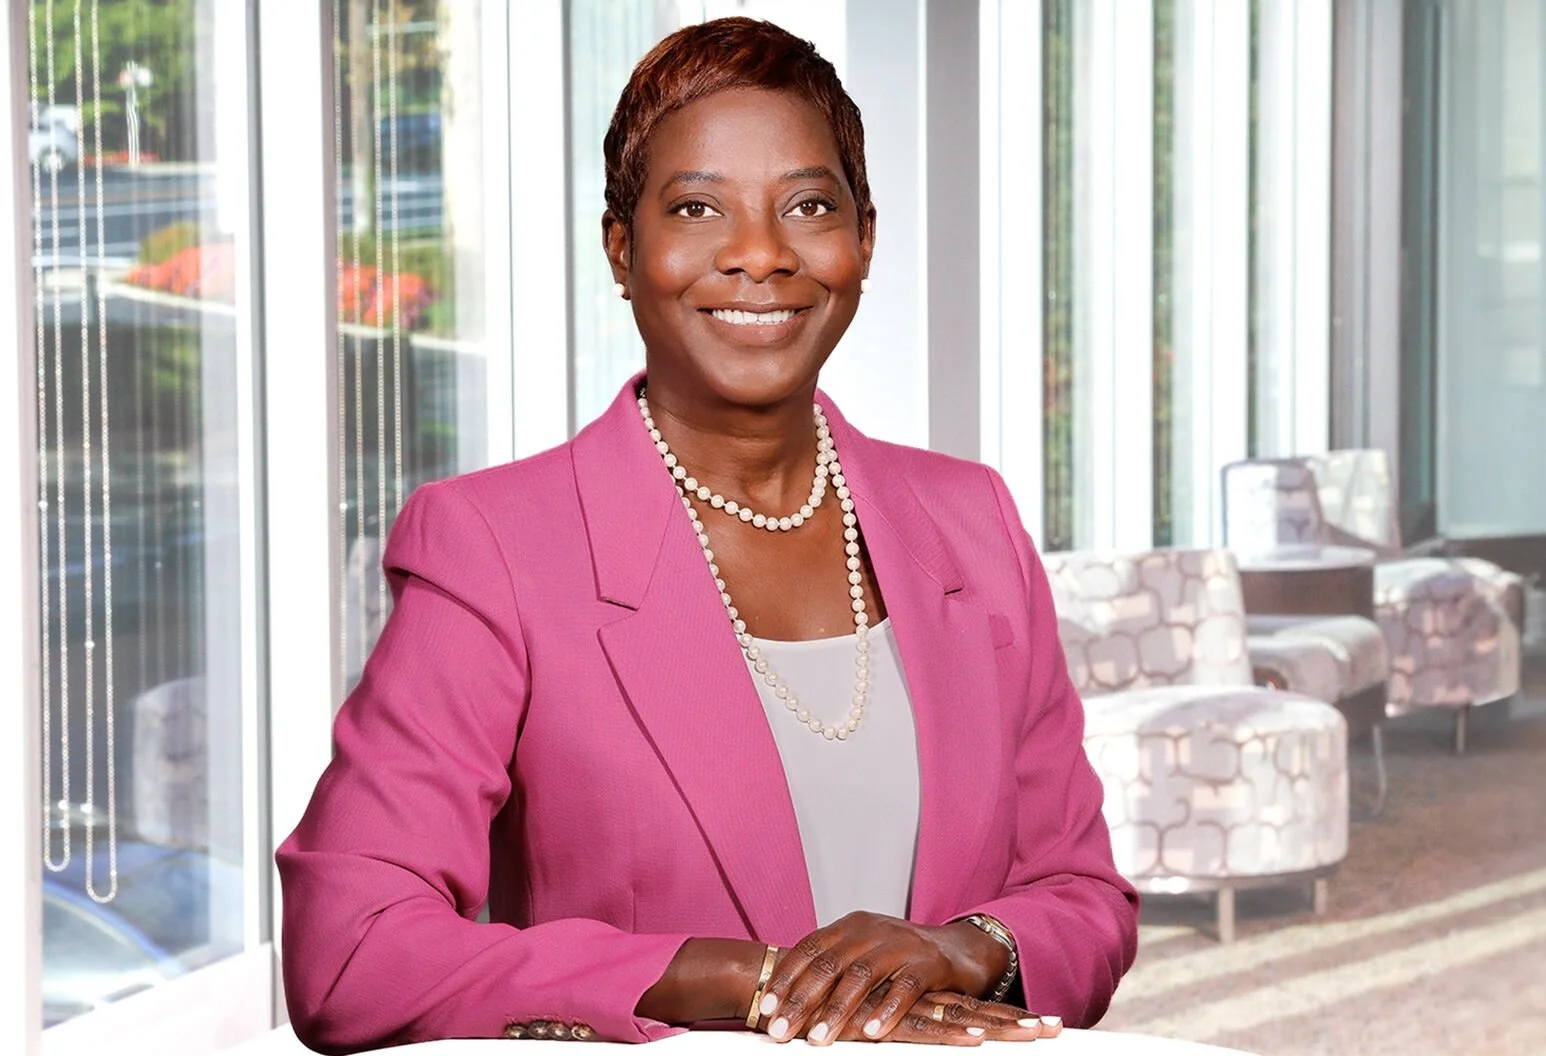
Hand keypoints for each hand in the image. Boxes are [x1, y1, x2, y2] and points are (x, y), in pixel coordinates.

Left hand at [756, 911, 1012, 1044]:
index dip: (786, 978)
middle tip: (780, 1031)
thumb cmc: (902, 959)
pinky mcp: (928, 965)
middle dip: (801, 1000)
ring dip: (837, 1011)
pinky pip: (904, 988)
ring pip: (862, 977)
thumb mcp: (863, 954)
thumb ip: (833, 970)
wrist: (959, 950)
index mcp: (850, 927)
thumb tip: (787, 1001)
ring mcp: (901, 945)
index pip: (809, 949)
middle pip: (829, 965)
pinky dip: (886, 1011)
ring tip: (818, 1040)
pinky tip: (871, 1033)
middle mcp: (872, 931)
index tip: (766, 1009)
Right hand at [838, 992, 1062, 1044]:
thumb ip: (886, 1021)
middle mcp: (916, 1001)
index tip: (1042, 1025)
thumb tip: (899, 1034)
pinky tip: (980, 1039)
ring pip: (962, 1018)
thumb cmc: (821, 1010)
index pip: (968, 1007)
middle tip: (1058, 1028)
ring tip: (1038, 1034)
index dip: (1003, 1016)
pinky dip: (954, 1034)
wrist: (785, 990)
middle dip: (1017, 1022)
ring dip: (1001, 1026)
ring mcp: (903, 1009)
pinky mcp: (885, 1021)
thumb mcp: (862, 1020)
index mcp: (916, 1000)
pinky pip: (925, 1029)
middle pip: (976, 1010)